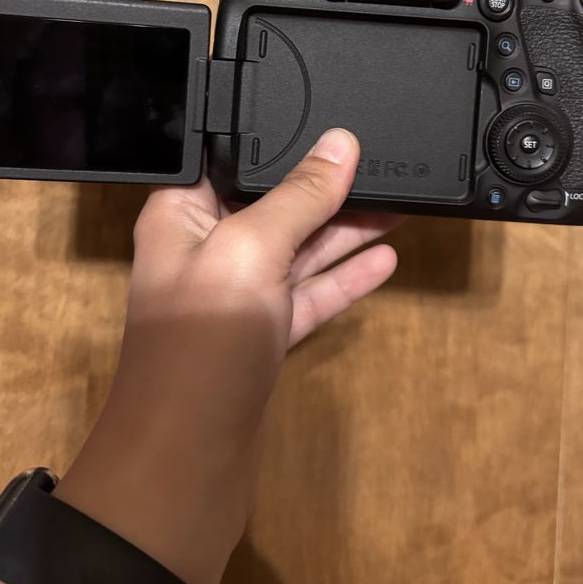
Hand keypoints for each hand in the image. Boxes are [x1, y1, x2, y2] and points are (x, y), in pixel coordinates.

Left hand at [55, 129, 402, 583]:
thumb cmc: (201, 343)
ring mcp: (236, 298)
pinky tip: (385, 259)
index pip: (232, 159)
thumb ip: (298, 196)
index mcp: (181, 214)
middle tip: (385, 161)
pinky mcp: (262, 339)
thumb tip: (340, 144)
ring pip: (299, 251)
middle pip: (274, 204)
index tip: (336, 119)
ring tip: (401, 202)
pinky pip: (308, 296)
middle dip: (327, 185)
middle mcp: (206, 250)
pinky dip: (344, 279)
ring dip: (346, 229)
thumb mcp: (250, 250)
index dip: (281, 140)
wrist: (186, 464)